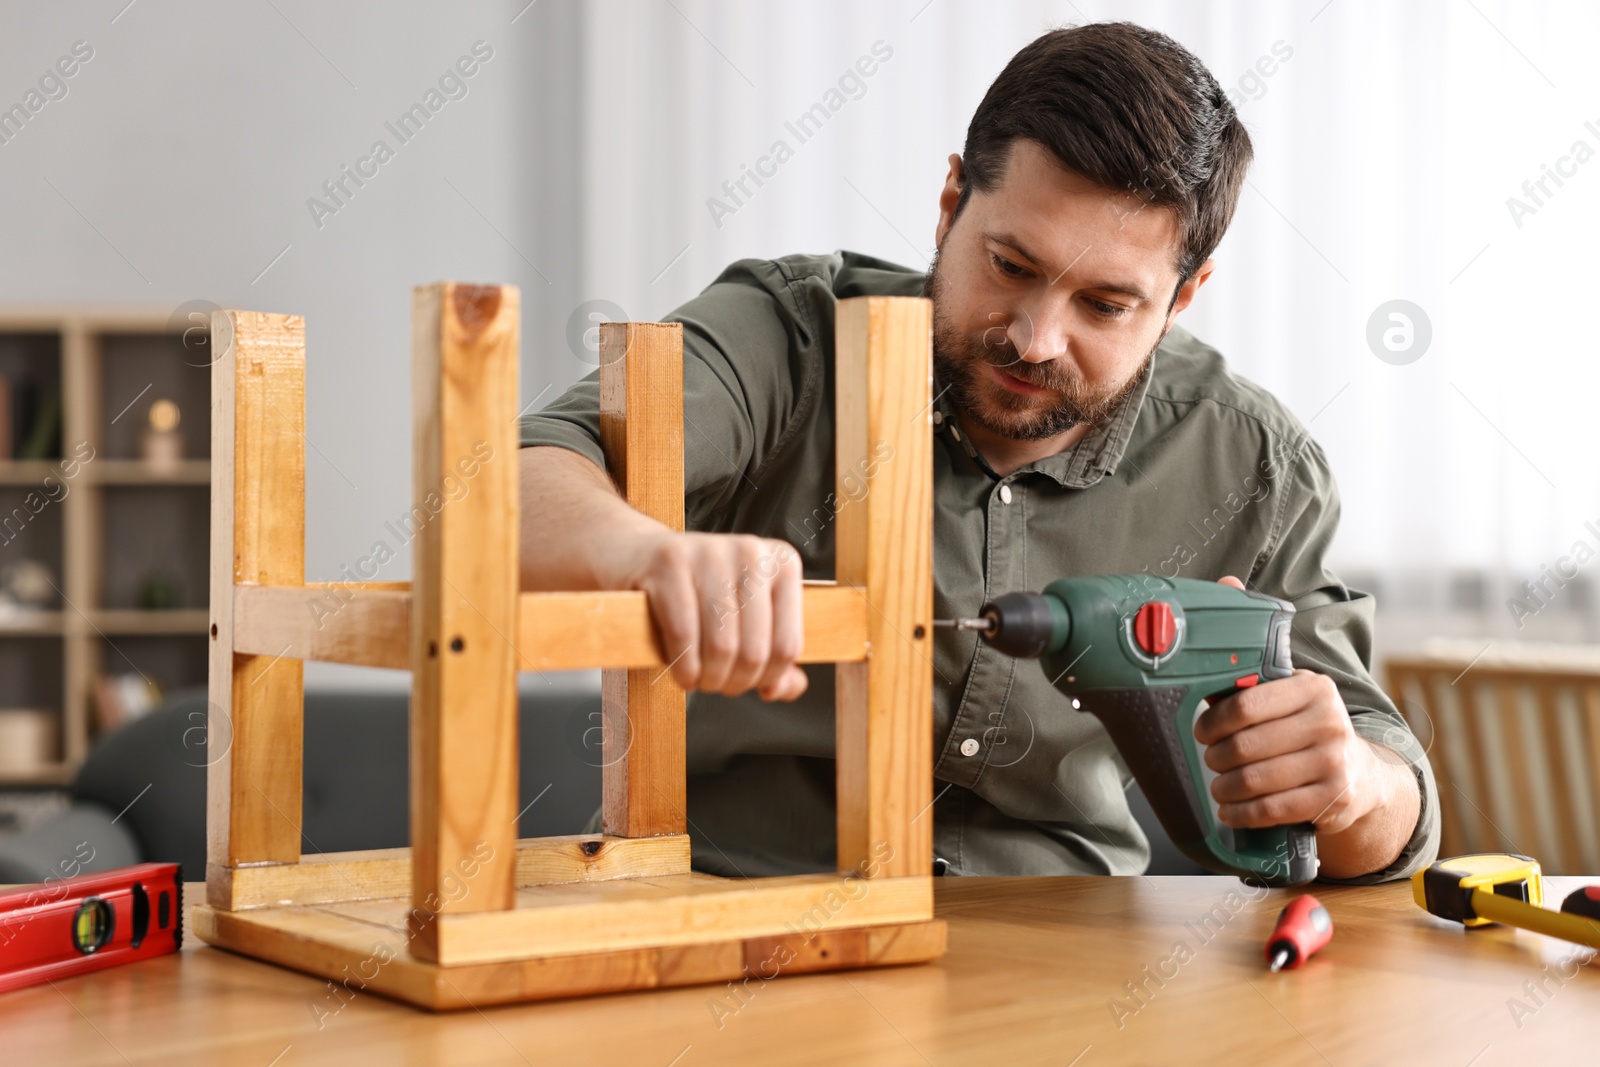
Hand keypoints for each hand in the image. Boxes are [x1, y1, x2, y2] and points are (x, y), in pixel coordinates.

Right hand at [607, 529, 807, 701]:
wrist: (634, 556)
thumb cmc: (695, 593)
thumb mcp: (742, 620)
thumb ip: (773, 658)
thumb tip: (782, 689)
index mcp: (781, 562)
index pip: (788, 645)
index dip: (766, 678)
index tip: (746, 683)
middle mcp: (752, 552)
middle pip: (755, 651)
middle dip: (733, 682)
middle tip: (715, 684)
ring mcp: (710, 552)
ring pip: (722, 647)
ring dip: (707, 679)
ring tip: (697, 679)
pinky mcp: (669, 561)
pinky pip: (685, 634)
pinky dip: (684, 667)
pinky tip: (681, 672)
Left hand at [1194, 576, 1389, 834]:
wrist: (1359, 775)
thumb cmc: (1302, 726)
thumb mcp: (1283, 686)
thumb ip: (1250, 646)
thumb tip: (1226, 582)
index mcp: (1312, 687)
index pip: (1243, 705)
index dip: (1211, 722)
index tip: (1201, 730)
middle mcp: (1329, 722)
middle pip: (1245, 746)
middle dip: (1216, 758)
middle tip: (1210, 760)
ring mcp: (1335, 762)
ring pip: (1255, 780)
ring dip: (1225, 787)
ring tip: (1219, 786)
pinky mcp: (1334, 799)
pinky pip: (1272, 809)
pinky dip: (1242, 813)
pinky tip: (1232, 809)